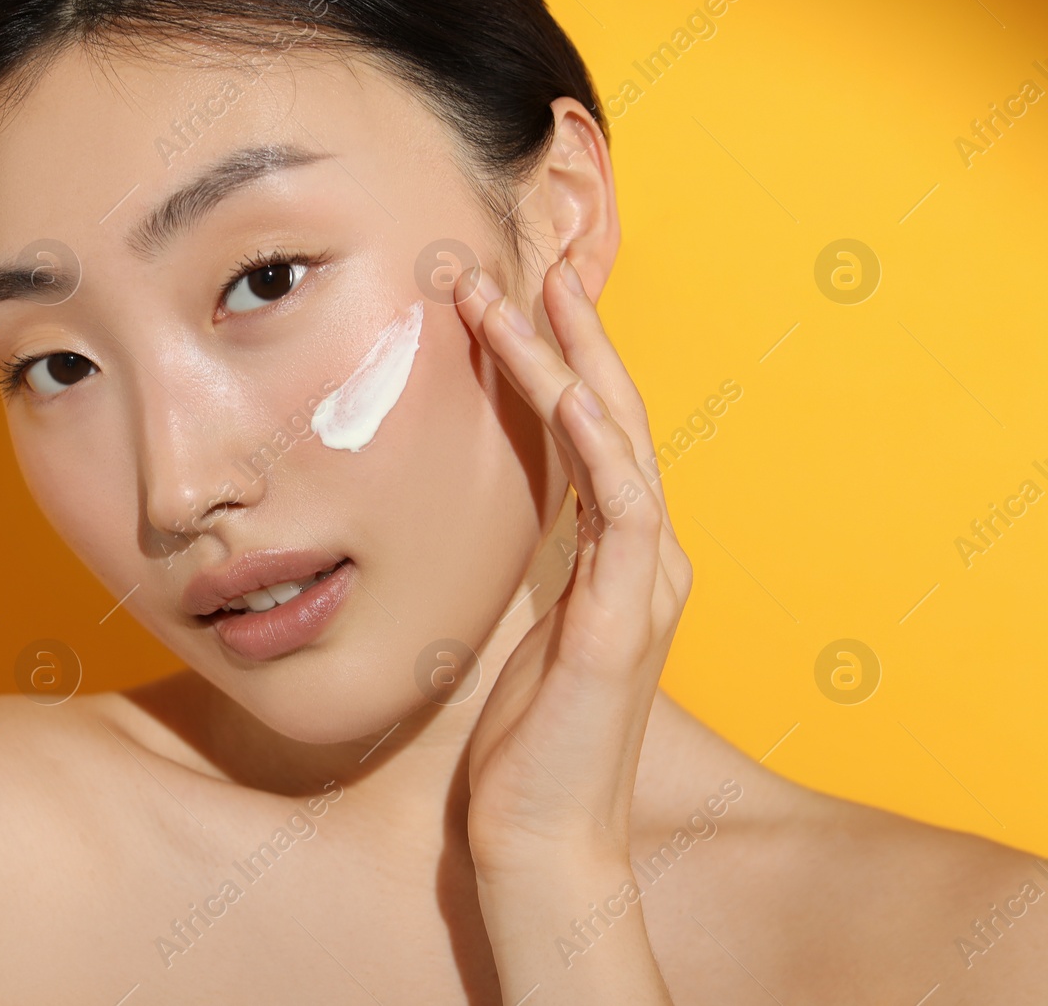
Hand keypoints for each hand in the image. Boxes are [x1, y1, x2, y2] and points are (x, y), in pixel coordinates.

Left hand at [454, 254, 691, 1000]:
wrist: (541, 834)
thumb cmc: (520, 738)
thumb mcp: (509, 625)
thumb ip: (507, 564)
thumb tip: (452, 511)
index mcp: (613, 555)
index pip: (589, 431)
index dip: (558, 359)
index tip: (512, 298)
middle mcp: (641, 555)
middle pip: (609, 414)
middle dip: (567, 334)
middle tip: (520, 262)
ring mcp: (643, 581)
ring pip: (614, 439)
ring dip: (569, 361)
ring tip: (522, 292)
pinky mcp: (624, 616)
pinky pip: (619, 506)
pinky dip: (595, 441)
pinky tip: (561, 386)